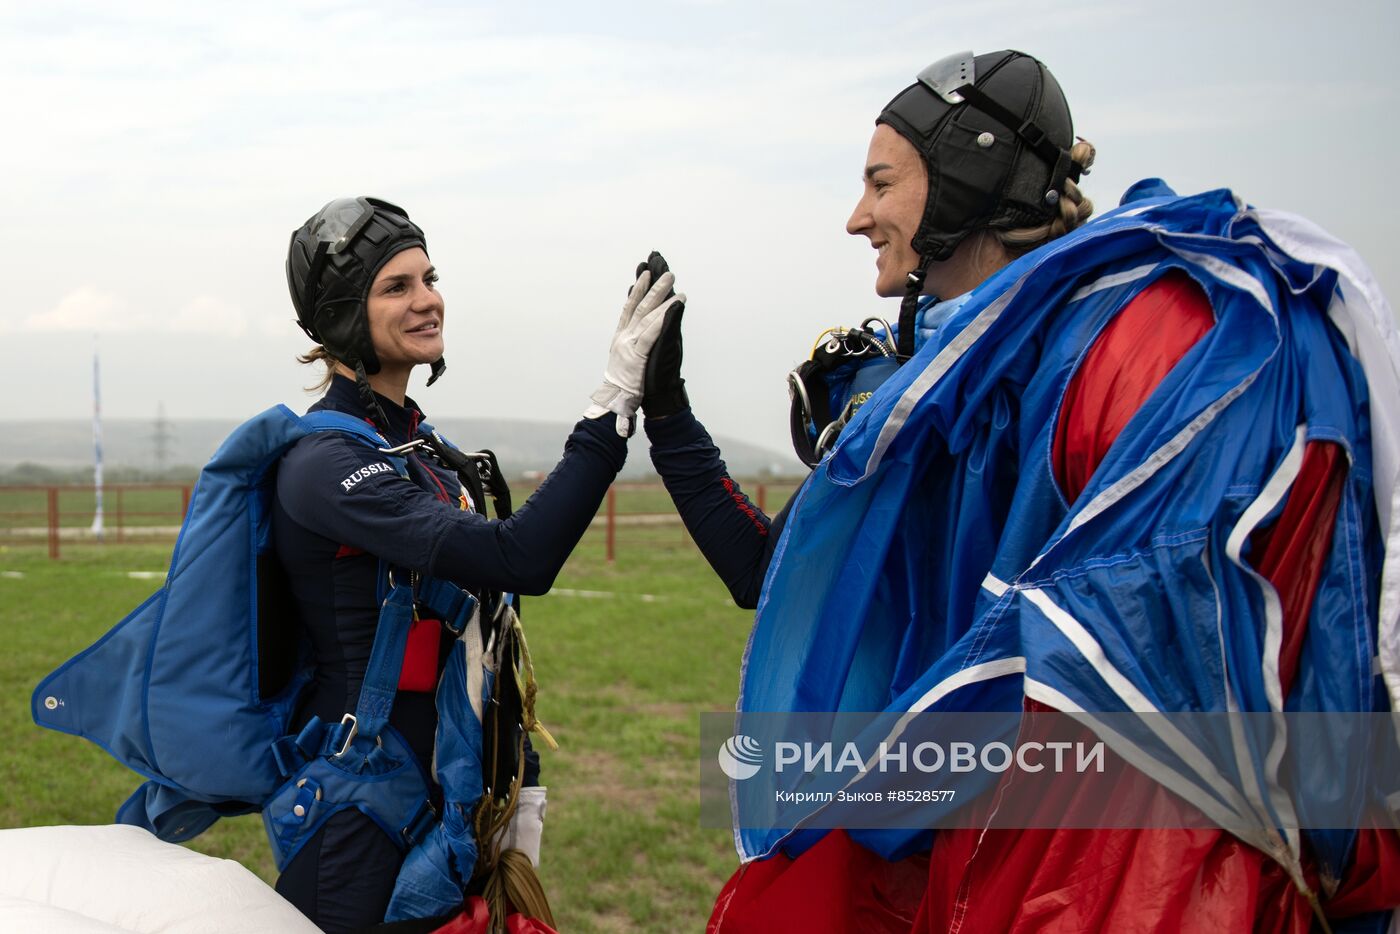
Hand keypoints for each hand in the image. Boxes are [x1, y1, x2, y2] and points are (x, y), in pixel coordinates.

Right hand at [583, 265, 685, 435]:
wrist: (617, 403)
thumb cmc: (625, 385)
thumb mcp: (626, 359)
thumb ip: (633, 342)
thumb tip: (642, 330)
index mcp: (620, 338)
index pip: (628, 308)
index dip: (636, 289)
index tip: (644, 273)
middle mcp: (624, 338)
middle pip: (639, 306)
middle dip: (652, 286)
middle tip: (664, 271)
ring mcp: (630, 345)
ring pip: (647, 315)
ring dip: (661, 296)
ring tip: (673, 282)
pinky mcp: (638, 355)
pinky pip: (652, 332)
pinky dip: (663, 317)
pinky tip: (673, 306)